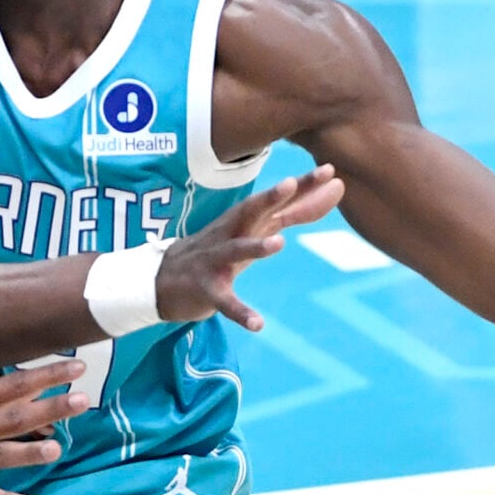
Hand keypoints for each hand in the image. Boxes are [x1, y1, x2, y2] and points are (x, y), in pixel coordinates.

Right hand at [155, 164, 346, 330]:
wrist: (160, 280)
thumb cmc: (217, 251)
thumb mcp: (253, 231)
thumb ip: (292, 214)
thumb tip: (334, 191)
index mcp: (243, 221)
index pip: (275, 200)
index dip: (301, 185)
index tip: (328, 170)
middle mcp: (229, 235)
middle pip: (250, 212)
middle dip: (269, 197)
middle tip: (289, 182)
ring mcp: (215, 261)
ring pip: (235, 250)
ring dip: (255, 246)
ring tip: (279, 243)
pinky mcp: (206, 290)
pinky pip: (224, 301)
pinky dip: (240, 312)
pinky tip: (257, 324)